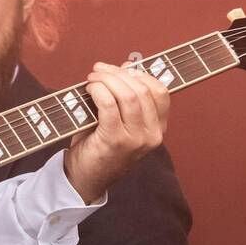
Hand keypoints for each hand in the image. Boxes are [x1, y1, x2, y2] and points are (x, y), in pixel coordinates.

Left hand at [63, 62, 169, 202]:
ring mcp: (136, 140)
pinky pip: (109, 105)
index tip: (120, 68)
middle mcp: (152, 135)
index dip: (140, 74)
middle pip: (142, 90)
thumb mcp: (119, 119)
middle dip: (118, 74)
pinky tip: (89, 89)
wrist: (85, 178)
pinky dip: (98, 91)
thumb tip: (128, 66)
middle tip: (99, 71)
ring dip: (107, 80)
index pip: (160, 91)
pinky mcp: (116, 141)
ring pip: (128, 95)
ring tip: (92, 79)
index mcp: (158, 128)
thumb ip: (126, 95)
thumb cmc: (100, 145)